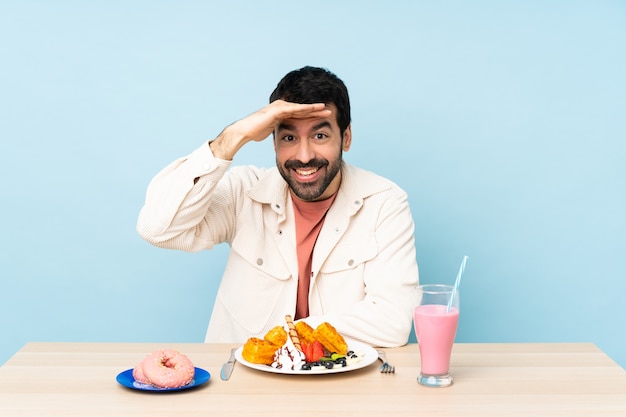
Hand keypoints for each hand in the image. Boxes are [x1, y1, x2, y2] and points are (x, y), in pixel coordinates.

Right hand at [210, 100, 330, 159]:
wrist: (244, 131)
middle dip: (317, 110)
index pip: (300, 114)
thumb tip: (284, 136)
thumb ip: (279, 130)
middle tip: (330, 111)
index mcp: (281, 112)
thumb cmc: (255, 132)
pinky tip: (315, 109)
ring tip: (326, 109)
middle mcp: (282, 107)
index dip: (312, 116)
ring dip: (314, 108)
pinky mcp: (278, 109)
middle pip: (303, 109)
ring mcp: (280, 106)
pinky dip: (305, 109)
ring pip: (301, 107)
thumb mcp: (271, 131)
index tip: (323, 118)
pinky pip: (295, 109)